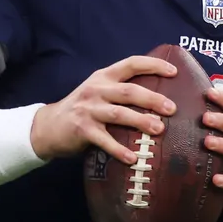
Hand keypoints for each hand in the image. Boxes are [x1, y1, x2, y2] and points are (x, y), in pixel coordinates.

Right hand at [30, 55, 176, 165]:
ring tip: (159, 129)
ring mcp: (88, 109)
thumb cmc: (83, 108)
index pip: (131, 64)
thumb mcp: (99, 91)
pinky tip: (133, 158)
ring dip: (140, 121)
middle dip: (152, 99)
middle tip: (172, 109)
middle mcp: (96, 89)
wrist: (48, 126)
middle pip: (129, 91)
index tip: (173, 72)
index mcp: (104, 76)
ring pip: (119, 114)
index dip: (153, 65)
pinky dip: (119, 149)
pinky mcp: (82, 129)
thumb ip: (120, 90)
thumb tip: (158, 97)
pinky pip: (104, 140)